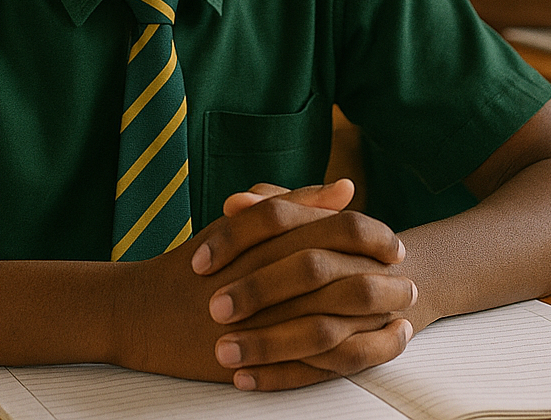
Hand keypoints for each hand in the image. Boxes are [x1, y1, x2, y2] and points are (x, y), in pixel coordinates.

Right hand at [117, 181, 415, 390]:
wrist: (140, 313)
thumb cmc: (195, 263)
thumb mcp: (239, 223)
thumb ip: (294, 202)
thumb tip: (348, 188)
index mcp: (267, 239)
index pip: (336, 230)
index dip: (373, 236)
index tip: (394, 245)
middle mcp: (269, 278)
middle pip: (345, 275)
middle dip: (384, 280)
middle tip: (409, 281)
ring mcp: (264, 322)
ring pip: (339, 321)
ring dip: (378, 319)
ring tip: (404, 316)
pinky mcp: (259, 358)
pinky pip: (320, 361)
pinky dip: (355, 355)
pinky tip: (377, 349)